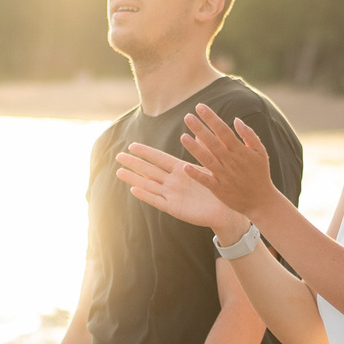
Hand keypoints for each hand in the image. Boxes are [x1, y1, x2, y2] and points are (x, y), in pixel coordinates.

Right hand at [114, 142, 244, 233]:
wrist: (226, 211)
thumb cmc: (219, 189)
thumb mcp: (209, 167)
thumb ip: (202, 151)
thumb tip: (197, 133)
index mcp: (181, 170)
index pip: (159, 158)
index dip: (146, 152)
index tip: (132, 145)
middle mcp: (173, 182)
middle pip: (149, 170)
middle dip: (134, 163)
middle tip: (118, 156)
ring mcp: (172, 195)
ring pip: (149, 185)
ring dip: (134, 178)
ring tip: (119, 172)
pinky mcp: (175, 208)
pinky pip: (158, 201)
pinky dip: (146, 195)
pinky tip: (134, 189)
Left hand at [178, 104, 279, 216]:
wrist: (261, 201)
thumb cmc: (260, 174)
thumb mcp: (261, 152)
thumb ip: (249, 135)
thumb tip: (236, 119)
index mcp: (240, 151)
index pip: (223, 130)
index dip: (211, 118)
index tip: (200, 107)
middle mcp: (230, 161)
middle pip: (212, 142)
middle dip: (200, 129)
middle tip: (187, 116)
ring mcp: (224, 175)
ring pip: (207, 159)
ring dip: (194, 148)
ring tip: (183, 136)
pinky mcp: (219, 189)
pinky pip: (206, 181)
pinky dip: (196, 174)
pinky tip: (185, 167)